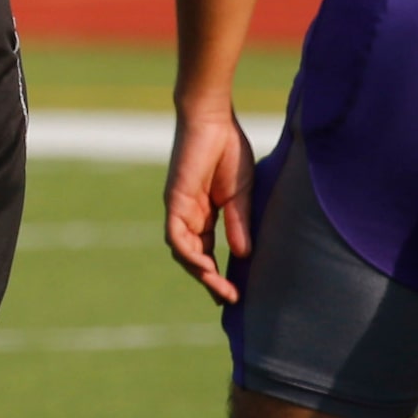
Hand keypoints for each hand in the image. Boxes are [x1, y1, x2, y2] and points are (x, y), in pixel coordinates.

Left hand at [164, 108, 255, 303]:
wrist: (213, 118)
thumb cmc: (228, 149)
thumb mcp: (241, 193)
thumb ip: (239, 222)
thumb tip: (242, 255)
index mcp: (205, 212)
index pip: (207, 251)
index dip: (218, 273)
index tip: (234, 294)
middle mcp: (189, 214)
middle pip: (194, 256)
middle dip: (210, 280)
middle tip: (229, 298)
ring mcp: (180, 208)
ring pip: (183, 251)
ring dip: (200, 272)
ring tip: (221, 289)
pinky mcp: (174, 200)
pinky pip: (176, 235)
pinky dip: (189, 253)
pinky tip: (206, 266)